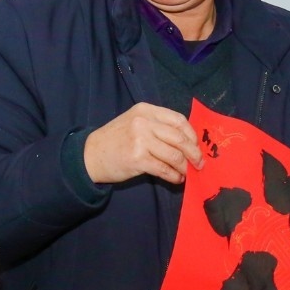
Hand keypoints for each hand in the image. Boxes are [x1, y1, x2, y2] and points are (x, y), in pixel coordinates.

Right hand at [83, 103, 202, 184]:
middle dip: (194, 153)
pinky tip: (176, 179)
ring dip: (185, 167)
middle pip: (179, 138)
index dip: (192, 135)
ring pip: (174, 155)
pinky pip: (164, 169)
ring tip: (186, 173)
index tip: (197, 147)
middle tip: (199, 164)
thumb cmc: (116, 140)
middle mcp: (143, 122)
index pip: (178, 120)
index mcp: (145, 110)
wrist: (90, 155)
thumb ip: (158, 127)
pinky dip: (174, 176)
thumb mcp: (135, 123)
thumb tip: (188, 142)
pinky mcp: (137, 159)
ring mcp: (140, 140)